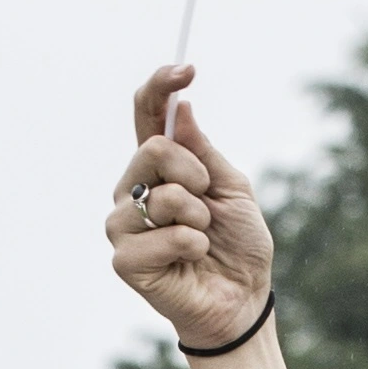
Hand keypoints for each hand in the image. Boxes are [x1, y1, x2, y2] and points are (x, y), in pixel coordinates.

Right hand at [110, 65, 275, 348]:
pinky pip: (161, 236)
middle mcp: (133, 189)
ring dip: (196, 216)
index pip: (145, 115)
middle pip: (152, 149)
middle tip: (208, 200)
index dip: (160, 87)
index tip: (187, 70)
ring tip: (202, 237)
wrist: (243, 299)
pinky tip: (193, 258)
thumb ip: (203, 152)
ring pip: (159, 195)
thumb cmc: (238, 245)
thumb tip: (181, 109)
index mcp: (159, 167)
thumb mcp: (231, 188)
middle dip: (194, 172)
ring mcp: (124, 224)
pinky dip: (190, 245)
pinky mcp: (124, 260)